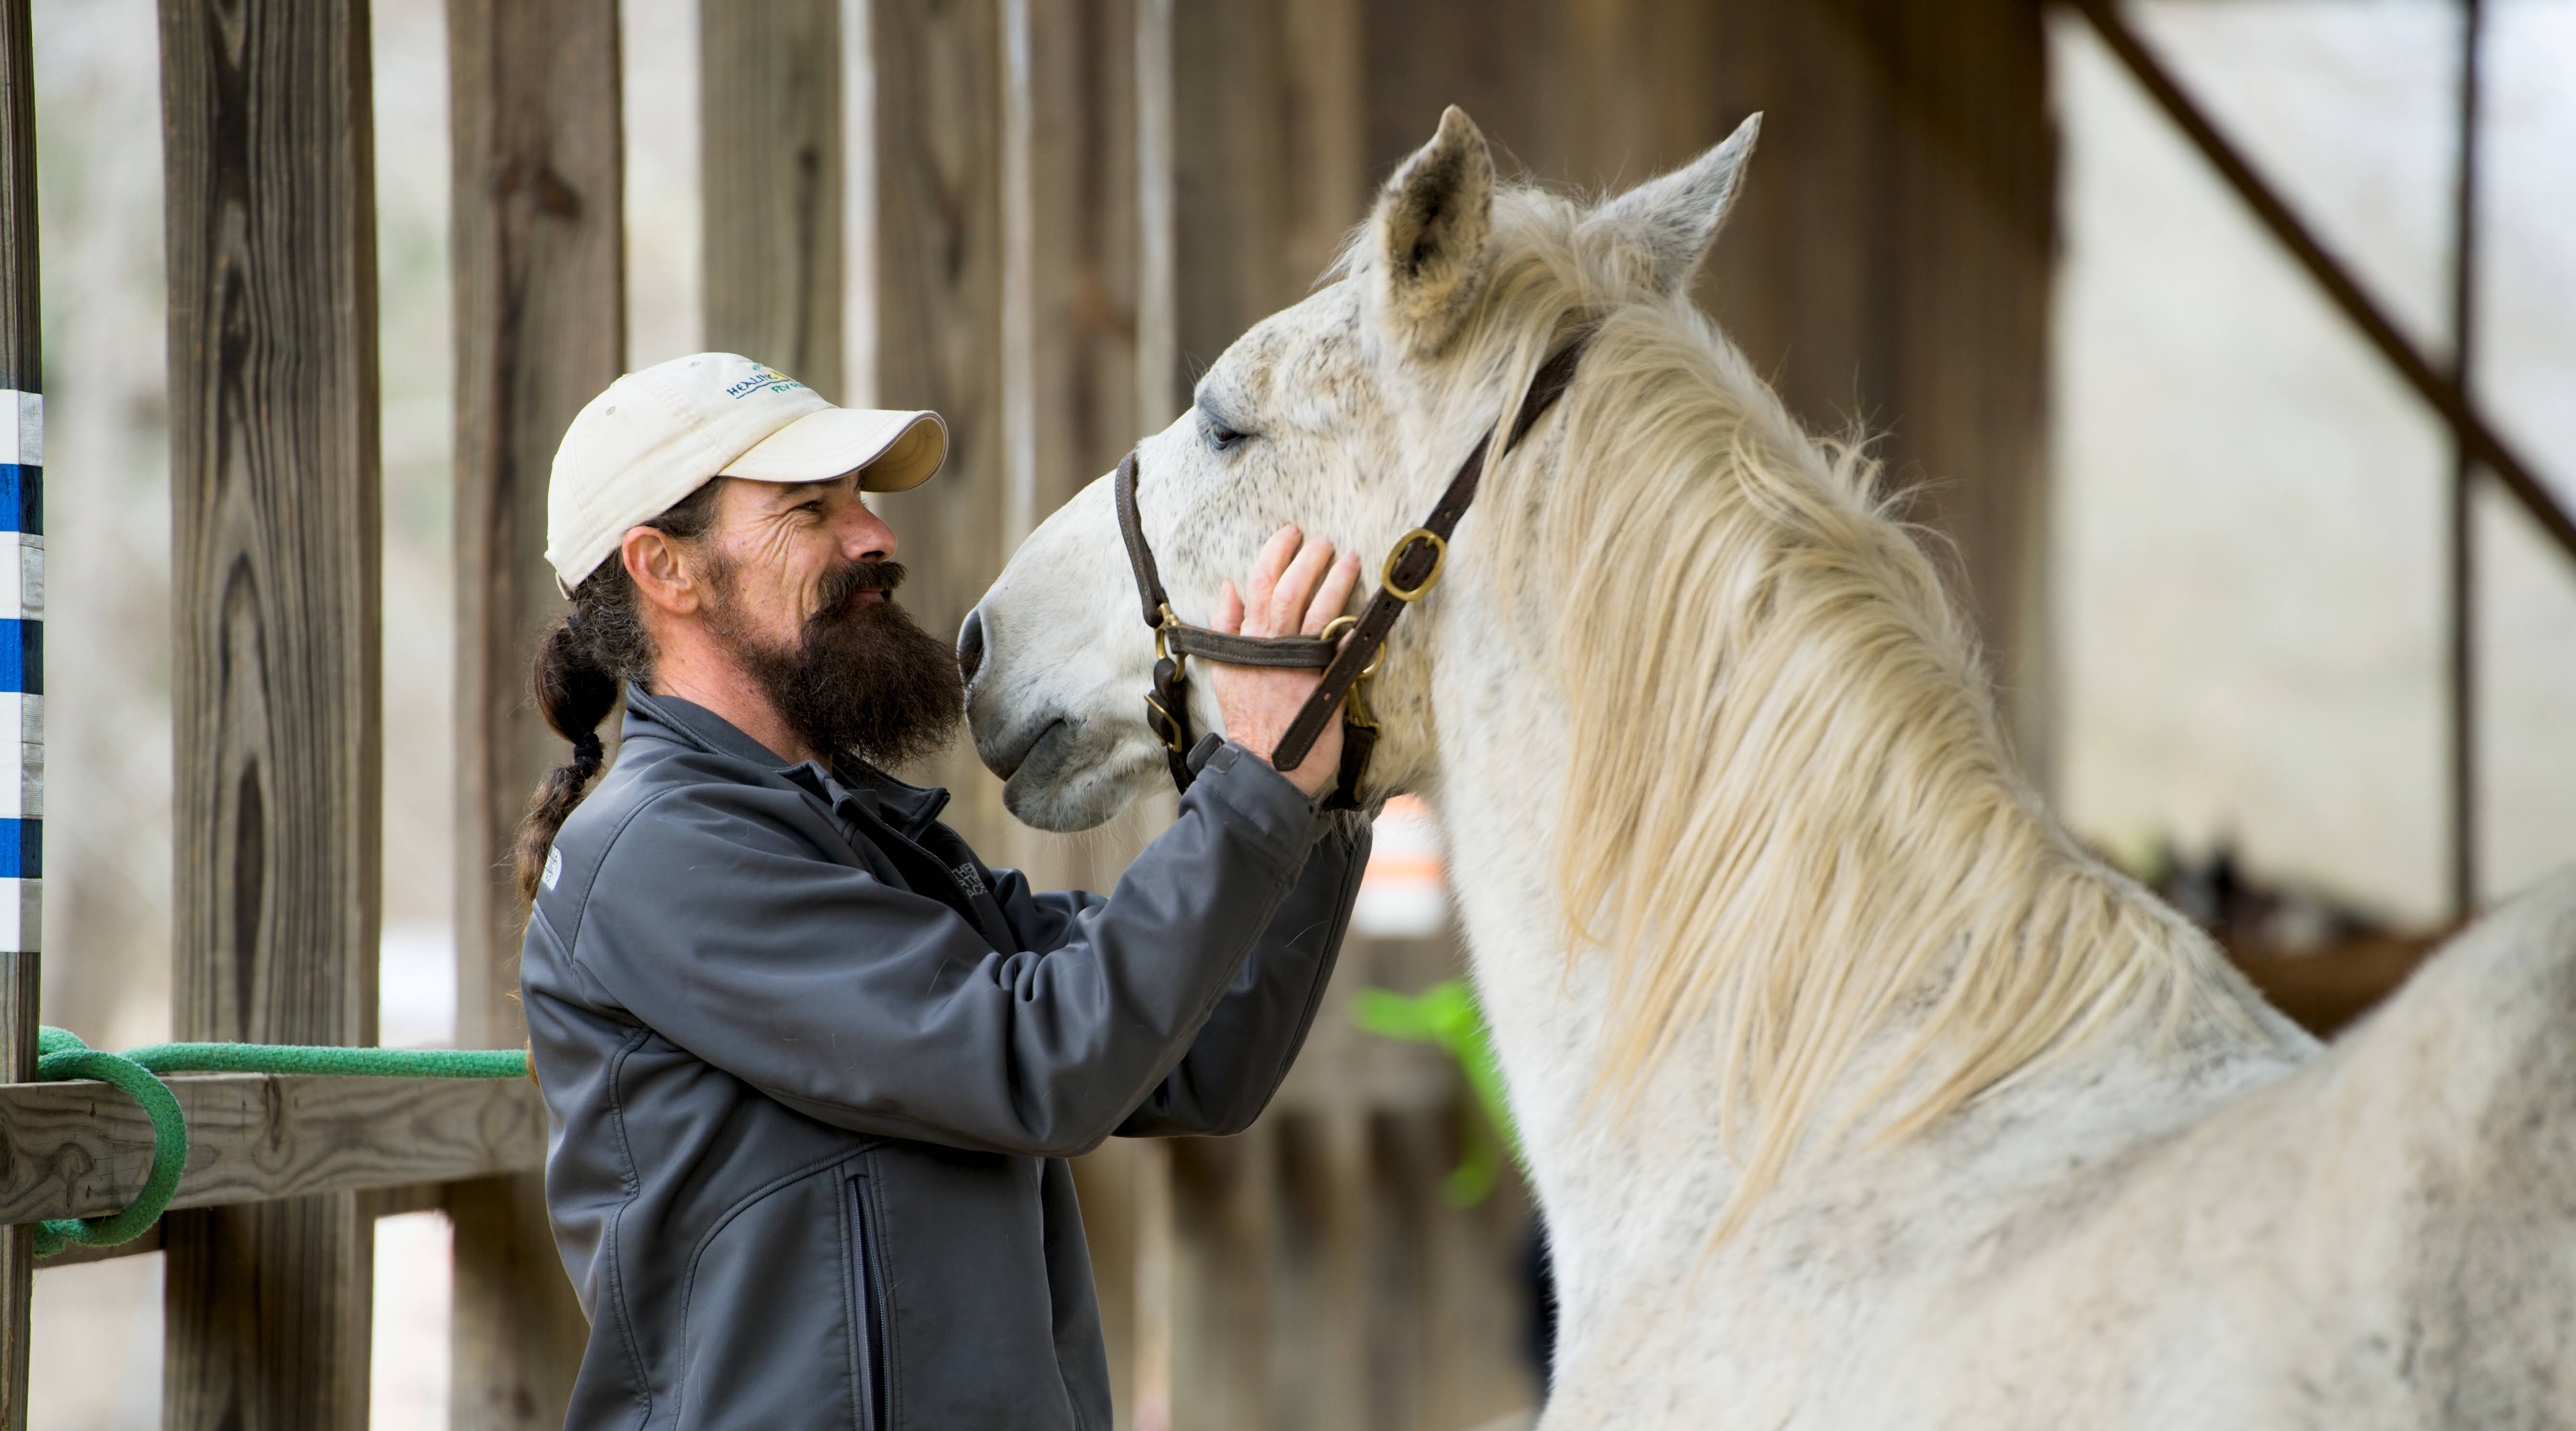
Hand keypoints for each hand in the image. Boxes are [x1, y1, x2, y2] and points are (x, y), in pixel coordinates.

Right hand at [1206, 525, 1362, 797]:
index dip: (1276, 553)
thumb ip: (1226, 627)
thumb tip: (1227, 587)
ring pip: (1317, 610)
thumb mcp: (1225, 670)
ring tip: (1350, 558)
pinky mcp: (1322, 684)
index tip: (1291, 533)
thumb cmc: (1249, 721)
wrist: (1264, 767)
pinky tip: (1366, 611)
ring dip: (1336, 580)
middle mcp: (1270, 647)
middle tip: (1325, 540)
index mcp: (1246, 641)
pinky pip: (1341, 647)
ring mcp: (1298, 664)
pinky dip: (1353, 628)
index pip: (1259, 583)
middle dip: (1309, 559)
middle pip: (1289, 589)